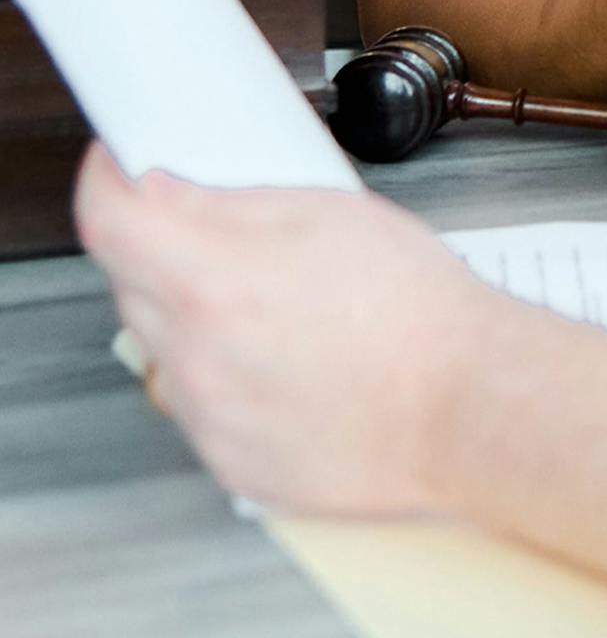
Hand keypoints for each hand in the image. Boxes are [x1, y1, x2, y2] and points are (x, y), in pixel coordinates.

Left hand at [73, 145, 487, 516]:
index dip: (105, 182)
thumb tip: (168, 193)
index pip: (107, 221)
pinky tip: (299, 368)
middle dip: (168, 252)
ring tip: (291, 315)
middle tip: (236, 241)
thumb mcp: (333, 214)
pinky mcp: (232, 467)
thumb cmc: (421, 314)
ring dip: (203, 323)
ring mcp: (208, 421)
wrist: (469, 405)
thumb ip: (233, 202)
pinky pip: (205, 411)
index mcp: (213, 283)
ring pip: (169, 353)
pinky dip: (234, 384)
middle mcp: (194, 359)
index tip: (119, 170)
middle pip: (133, 287)